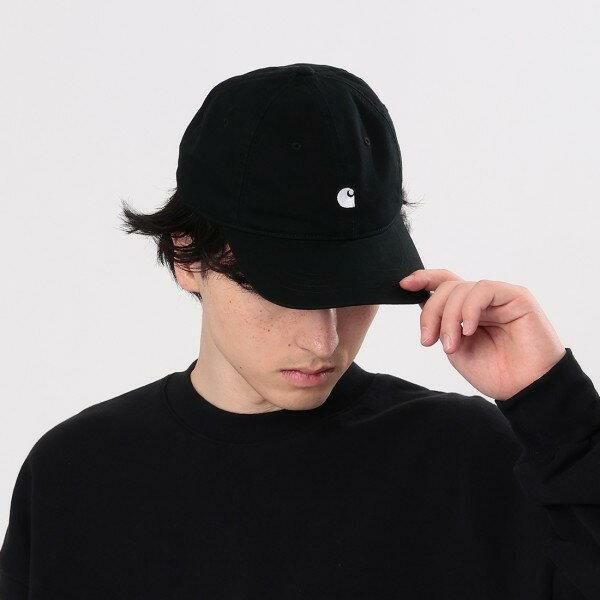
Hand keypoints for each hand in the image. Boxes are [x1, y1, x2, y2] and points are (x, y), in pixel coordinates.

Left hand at [398, 269, 565, 400]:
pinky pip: (483, 289)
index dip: (423, 279)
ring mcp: (500, 296)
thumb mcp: (456, 349)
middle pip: (447, 287)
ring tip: (451, 345)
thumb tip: (423, 302)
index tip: (403, 285)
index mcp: (468, 310)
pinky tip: (468, 330)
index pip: (444, 284)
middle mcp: (483, 300)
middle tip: (427, 340)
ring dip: (448, 317)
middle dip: (431, 312)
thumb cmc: (495, 372)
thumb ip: (442, 326)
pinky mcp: (517, 296)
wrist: (525, 389)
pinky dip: (469, 309)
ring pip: (461, 289)